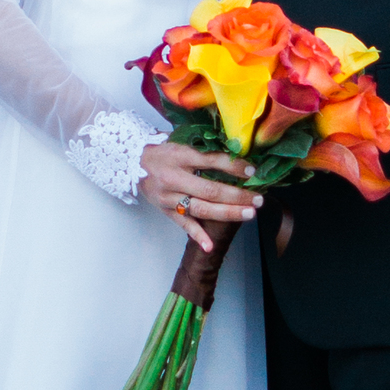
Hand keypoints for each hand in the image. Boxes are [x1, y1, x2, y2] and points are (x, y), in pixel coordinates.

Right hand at [142, 139, 261, 255]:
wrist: (131, 161)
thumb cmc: (162, 151)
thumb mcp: (181, 143)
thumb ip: (205, 150)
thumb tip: (238, 154)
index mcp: (180, 156)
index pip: (212, 161)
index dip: (234, 167)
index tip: (253, 171)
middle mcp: (173, 178)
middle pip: (210, 190)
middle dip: (237, 196)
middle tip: (259, 199)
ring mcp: (168, 197)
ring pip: (201, 209)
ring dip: (227, 214)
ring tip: (249, 214)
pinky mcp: (165, 210)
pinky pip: (183, 225)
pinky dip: (197, 236)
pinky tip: (210, 246)